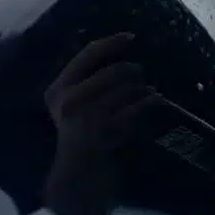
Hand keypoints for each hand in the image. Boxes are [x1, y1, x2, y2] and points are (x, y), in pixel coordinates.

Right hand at [41, 33, 159, 214]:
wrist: (76, 178)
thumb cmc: (76, 134)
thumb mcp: (69, 104)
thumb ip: (84, 79)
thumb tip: (118, 46)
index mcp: (58, 90)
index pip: (88, 54)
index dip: (112, 42)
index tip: (132, 37)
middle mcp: (70, 102)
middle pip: (113, 71)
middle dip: (133, 70)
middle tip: (141, 74)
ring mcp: (89, 118)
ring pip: (127, 88)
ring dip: (143, 87)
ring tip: (148, 89)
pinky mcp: (107, 133)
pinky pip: (136, 108)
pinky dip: (150, 101)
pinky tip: (156, 100)